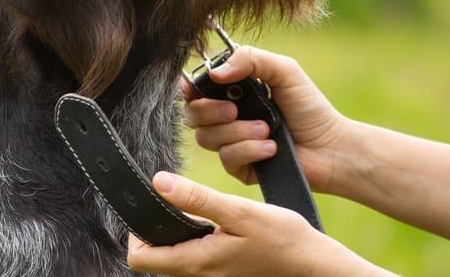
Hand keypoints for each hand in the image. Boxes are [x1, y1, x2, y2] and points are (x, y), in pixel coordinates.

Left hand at [127, 172, 390, 276]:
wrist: (312, 265)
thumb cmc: (282, 239)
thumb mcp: (239, 212)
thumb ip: (198, 199)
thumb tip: (159, 183)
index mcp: (196, 263)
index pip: (139, 258)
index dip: (137, 231)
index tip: (154, 205)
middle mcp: (198, 275)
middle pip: (153, 257)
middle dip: (155, 229)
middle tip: (176, 202)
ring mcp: (210, 276)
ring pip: (173, 256)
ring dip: (176, 232)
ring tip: (197, 209)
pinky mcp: (221, 272)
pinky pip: (193, 257)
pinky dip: (194, 238)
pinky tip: (214, 223)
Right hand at [185, 46, 346, 191]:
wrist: (330, 146)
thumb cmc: (309, 106)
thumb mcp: (283, 70)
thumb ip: (250, 59)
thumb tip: (215, 72)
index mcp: (233, 90)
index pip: (195, 89)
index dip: (189, 89)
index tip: (194, 89)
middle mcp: (227, 116)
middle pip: (192, 115)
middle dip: (211, 111)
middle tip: (235, 110)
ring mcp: (231, 143)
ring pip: (207, 137)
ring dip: (238, 132)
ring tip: (267, 129)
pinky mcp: (239, 167)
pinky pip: (227, 158)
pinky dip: (249, 150)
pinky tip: (271, 148)